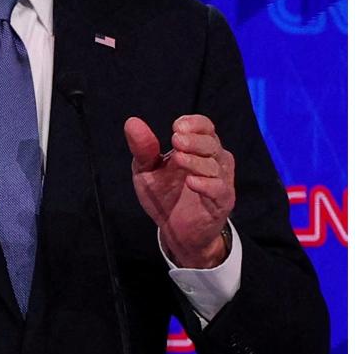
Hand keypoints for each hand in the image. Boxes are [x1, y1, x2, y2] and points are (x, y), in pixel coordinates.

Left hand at [125, 114, 235, 268]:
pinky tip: (191, 182)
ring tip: (178, 159)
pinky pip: (219, 188)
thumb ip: (143, 148)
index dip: (194, 124)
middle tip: (176, 140)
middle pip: (211, 143)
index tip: (176, 127)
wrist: (175, 232)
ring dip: (196, 161)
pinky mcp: (222, 202)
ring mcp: (221, 181)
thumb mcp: (147, 171)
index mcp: (199, 148)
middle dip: (194, 140)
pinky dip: (206, 184)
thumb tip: (132, 121)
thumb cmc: (165, 196)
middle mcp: (215, 160)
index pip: (205, 126)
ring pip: (215, 165)